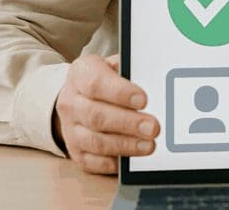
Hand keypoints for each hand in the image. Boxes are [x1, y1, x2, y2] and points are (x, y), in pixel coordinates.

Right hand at [53, 54, 159, 173]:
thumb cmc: (107, 79)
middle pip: (96, 116)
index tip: (143, 100)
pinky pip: (92, 161)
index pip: (96, 83)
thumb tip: (158, 84)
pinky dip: (112, 162)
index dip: (120, 92)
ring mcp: (70, 129)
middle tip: (153, 127)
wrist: (79, 96)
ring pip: (95, 141)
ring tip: (149, 145)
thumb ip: (133, 71)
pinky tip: (132, 159)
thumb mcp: (117, 66)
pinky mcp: (76, 151)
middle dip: (128, 123)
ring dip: (125, 145)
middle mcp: (71, 102)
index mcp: (81, 74)